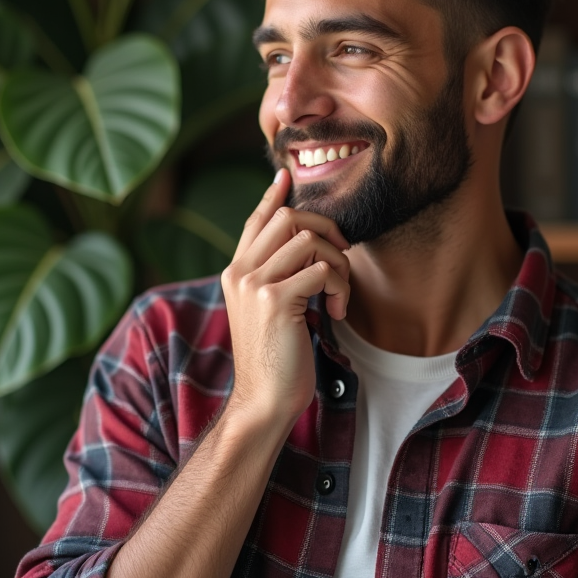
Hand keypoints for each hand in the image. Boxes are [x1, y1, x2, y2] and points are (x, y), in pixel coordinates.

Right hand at [220, 169, 351, 425]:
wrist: (263, 401)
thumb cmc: (275, 359)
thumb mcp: (268, 310)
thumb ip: (277, 277)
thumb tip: (305, 244)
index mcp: (235, 272)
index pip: (255, 221)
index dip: (273, 196)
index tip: (286, 177)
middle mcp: (240, 272)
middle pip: (287, 218)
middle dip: (326, 229)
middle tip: (342, 257)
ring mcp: (255, 284)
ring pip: (309, 239)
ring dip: (339, 263)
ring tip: (339, 295)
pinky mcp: (276, 300)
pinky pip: (323, 269)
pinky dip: (341, 286)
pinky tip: (337, 311)